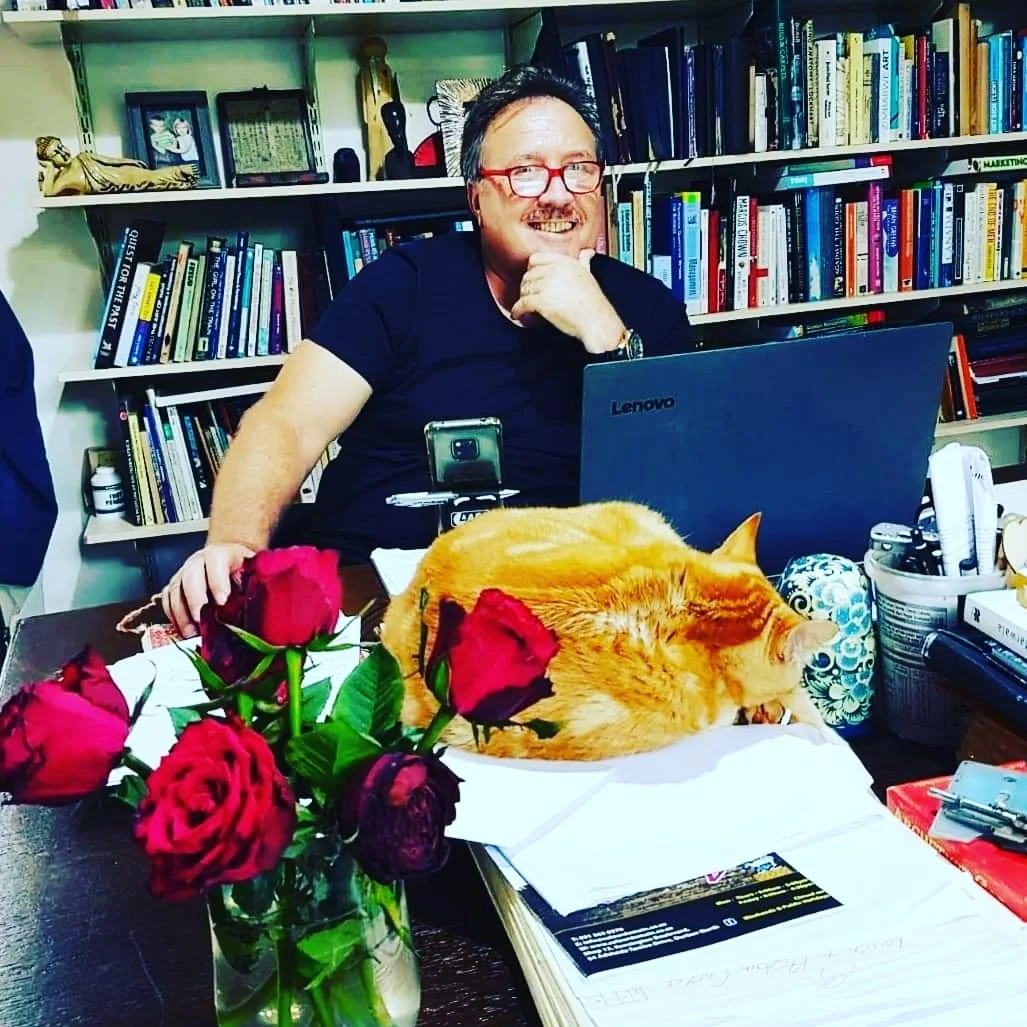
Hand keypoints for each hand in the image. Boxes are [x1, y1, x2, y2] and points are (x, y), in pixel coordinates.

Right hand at [160, 542, 253, 637]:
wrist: (230, 561)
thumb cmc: (243, 570)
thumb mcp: (252, 572)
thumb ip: (251, 586)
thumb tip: (253, 608)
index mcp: (221, 554)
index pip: (216, 561)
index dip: (217, 581)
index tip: (222, 601)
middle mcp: (198, 561)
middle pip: (190, 576)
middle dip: (195, 600)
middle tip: (201, 620)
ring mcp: (183, 573)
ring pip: (175, 590)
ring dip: (181, 614)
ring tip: (191, 633)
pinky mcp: (174, 587)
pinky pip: (167, 601)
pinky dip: (173, 617)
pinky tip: (182, 631)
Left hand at [510, 250, 624, 353]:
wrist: (597, 322)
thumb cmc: (593, 303)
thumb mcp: (589, 274)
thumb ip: (584, 261)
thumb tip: (587, 252)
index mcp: (565, 262)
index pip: (535, 259)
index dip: (530, 270)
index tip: (531, 279)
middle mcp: (555, 271)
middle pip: (528, 275)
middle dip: (526, 287)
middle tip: (527, 296)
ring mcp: (548, 286)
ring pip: (525, 289)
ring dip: (522, 299)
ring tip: (524, 307)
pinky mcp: (542, 302)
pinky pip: (523, 304)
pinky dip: (517, 310)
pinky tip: (518, 315)